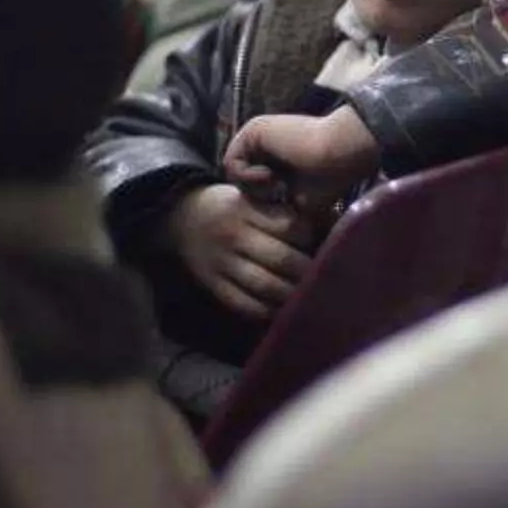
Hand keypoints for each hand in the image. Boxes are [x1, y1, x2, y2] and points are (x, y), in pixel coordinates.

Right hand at [166, 183, 314, 318]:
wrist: (180, 218)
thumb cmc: (227, 206)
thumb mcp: (250, 196)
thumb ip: (279, 210)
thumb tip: (324, 222)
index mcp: (246, 209)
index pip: (288, 225)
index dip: (310, 237)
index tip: (323, 242)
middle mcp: (234, 236)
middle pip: (280, 258)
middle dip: (307, 270)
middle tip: (327, 277)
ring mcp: (222, 264)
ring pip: (263, 285)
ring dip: (291, 295)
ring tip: (308, 297)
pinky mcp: (213, 285)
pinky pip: (243, 304)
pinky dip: (266, 311)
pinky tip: (282, 311)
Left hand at [223, 107, 380, 214]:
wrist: (341, 153)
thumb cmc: (331, 179)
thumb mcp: (300, 199)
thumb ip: (280, 205)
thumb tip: (268, 232)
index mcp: (276, 155)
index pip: (253, 184)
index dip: (262, 201)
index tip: (282, 205)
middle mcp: (264, 143)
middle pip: (240, 180)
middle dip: (256, 194)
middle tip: (280, 195)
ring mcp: (257, 135)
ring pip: (233, 173)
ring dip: (255, 186)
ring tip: (278, 185)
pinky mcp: (253, 130)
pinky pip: (231, 163)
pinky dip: (249, 176)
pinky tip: (272, 176)